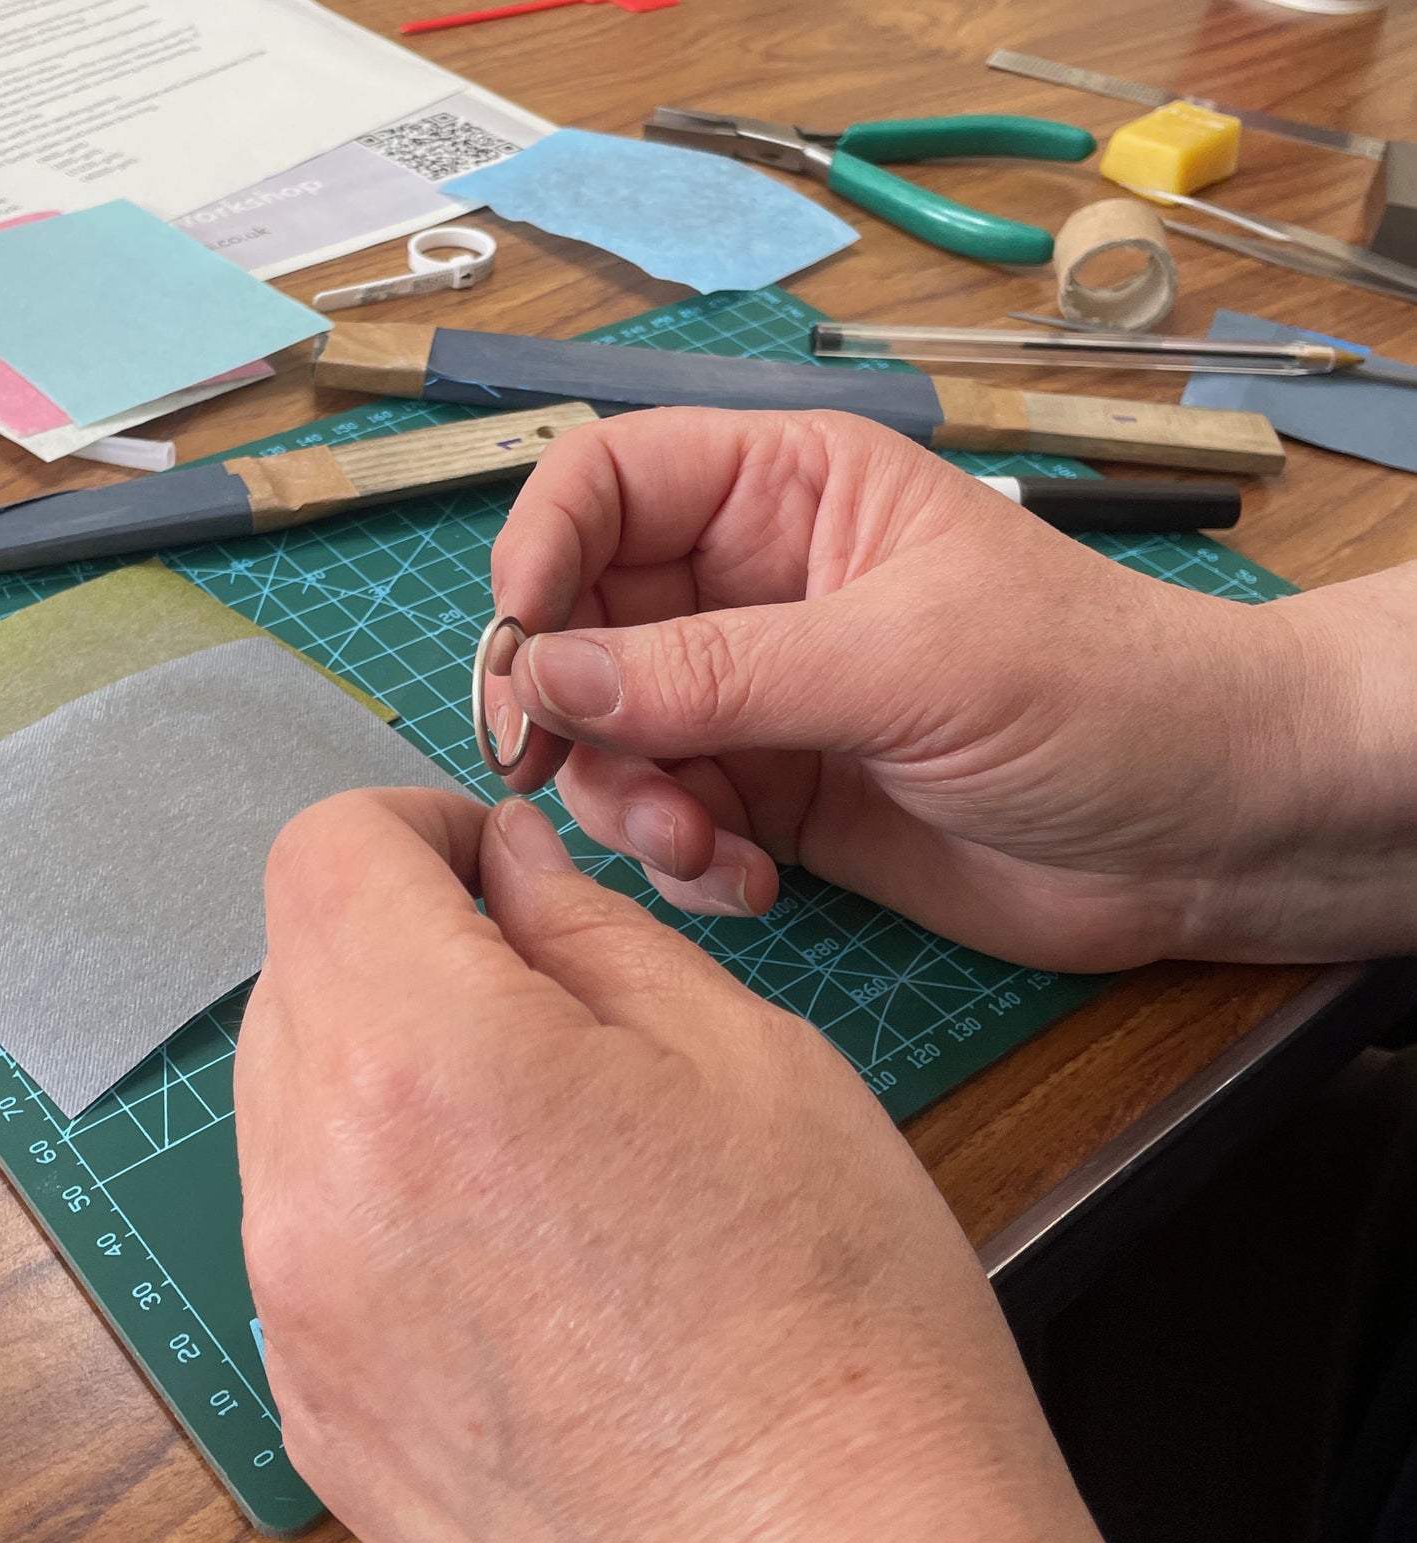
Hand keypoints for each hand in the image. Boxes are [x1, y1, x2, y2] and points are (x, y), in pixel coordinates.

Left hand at [237, 788, 1114, 1542]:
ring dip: (383, 1087)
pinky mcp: (316, 1431)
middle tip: (542, 1010)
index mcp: (418, 1060)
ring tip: (540, 1156)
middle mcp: (310, 1188)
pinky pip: (308, 1256)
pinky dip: (378, 1215)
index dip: (413, 830)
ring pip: (289, 1122)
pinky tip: (515, 1278)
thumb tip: (506, 875)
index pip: (324, 856)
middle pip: (295, 985)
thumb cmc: (835, 1329)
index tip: (490, 871)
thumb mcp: (749, 1063)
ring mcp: (295, 1326)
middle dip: (397, 954)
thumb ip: (591, 938)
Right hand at [488, 409, 1416, 967]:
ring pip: (611, 739)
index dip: (542, 548)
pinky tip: (751, 886)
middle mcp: (748, 590)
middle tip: (566, 783)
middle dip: (572, 711)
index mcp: (786, 494)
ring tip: (704, 850)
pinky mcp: (769, 801)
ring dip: (631, 804)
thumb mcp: (899, 663)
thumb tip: (543, 678)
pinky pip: (667, 823)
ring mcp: (754, 701)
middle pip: (583, 624)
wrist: (1197, 833)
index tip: (520, 645)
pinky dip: (684, 863)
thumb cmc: (1090, 694)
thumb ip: (714, 673)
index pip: (609, 481)